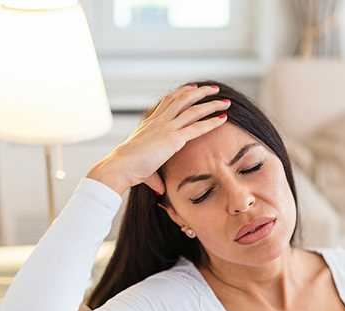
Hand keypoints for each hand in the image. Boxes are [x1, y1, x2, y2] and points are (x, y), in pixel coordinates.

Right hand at [86, 84, 230, 196]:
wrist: (120, 167)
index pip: (168, 101)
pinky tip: (223, 118)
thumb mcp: (144, 169)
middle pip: (182, 99)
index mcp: (150, 124)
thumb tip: (160, 189)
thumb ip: (155, 177)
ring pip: (193, 109)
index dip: (181, 93)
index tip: (193, 87)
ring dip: (211, 104)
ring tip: (225, 101)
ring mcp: (166, 128)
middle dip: (200, 92)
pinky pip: (197, 127)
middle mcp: (159, 122)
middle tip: (214, 89)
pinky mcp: (173, 139)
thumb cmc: (128, 169)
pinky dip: (212, 122)